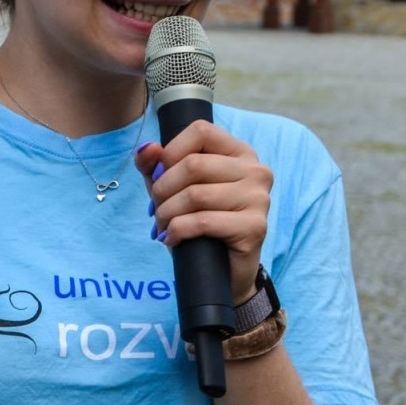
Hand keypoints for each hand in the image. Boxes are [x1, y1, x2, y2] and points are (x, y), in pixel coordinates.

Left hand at [136, 122, 271, 304]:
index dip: (171, 152)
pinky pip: (203, 221)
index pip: (200, 131)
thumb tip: (147, 149)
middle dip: (163, 189)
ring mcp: (259, 198)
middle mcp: (255, 171)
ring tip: (163, 226)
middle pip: (194, 164)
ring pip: (195, 195)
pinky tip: (172, 239)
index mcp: (239, 152)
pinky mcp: (255, 227)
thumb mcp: (173, 190)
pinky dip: (178, 231)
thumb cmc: (200, 226)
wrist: (224, 273)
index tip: (159, 176)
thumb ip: (156, 165)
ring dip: (167, 213)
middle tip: (156, 209)